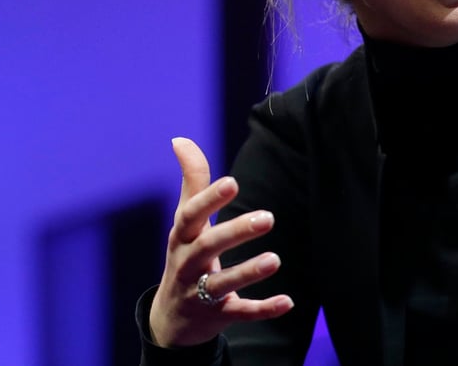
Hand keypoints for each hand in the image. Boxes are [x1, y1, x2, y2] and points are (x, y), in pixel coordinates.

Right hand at [149, 136, 293, 347]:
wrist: (170, 318)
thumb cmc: (185, 255)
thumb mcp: (185, 221)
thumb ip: (191, 181)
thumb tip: (180, 139)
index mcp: (182, 237)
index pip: (191, 216)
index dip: (209, 200)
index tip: (232, 182)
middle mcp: (188, 264)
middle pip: (209, 247)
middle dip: (236, 232)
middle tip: (268, 218)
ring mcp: (201, 294)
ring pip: (223, 284)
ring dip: (249, 272)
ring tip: (275, 259)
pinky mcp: (218, 316)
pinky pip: (242, 313)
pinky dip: (263, 309)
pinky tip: (287, 301)